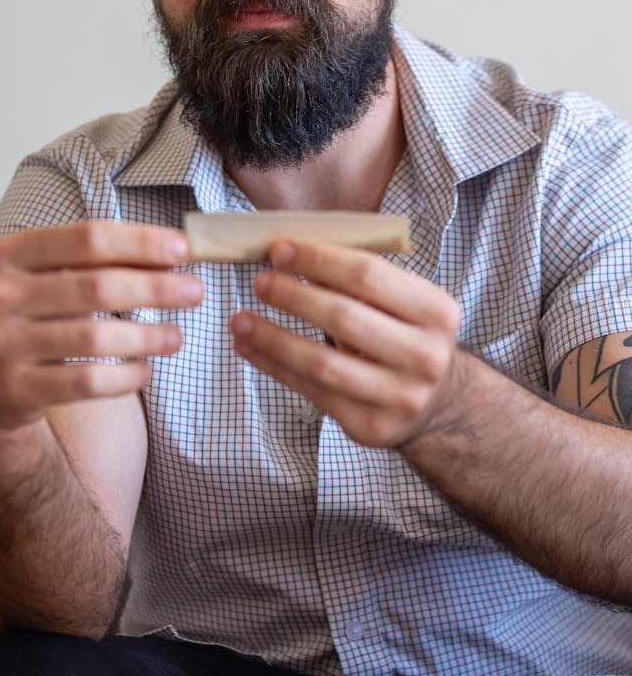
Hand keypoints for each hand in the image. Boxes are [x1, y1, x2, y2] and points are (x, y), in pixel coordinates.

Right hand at [0, 220, 203, 433]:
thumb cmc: (24, 319)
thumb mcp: (39, 278)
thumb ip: (90, 262)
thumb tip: (172, 250)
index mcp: (8, 254)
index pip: (87, 238)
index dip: (141, 242)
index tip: (183, 249)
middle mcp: (0, 296)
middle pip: (97, 286)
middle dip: (156, 287)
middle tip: (195, 291)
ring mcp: (3, 345)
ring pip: (95, 338)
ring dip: (148, 336)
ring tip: (177, 336)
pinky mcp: (15, 391)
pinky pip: (88, 383)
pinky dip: (126, 377)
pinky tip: (146, 371)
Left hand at [230, 238, 459, 447]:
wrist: (436, 402)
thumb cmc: (405, 336)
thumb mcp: (401, 303)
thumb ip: (355, 280)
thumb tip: (289, 253)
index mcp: (436, 312)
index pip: (368, 275)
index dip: (319, 259)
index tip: (280, 249)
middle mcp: (426, 356)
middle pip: (344, 317)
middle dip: (293, 296)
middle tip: (259, 282)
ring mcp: (400, 397)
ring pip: (321, 362)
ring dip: (272, 337)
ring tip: (240, 320)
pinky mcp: (371, 426)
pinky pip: (312, 391)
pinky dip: (274, 367)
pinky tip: (249, 348)